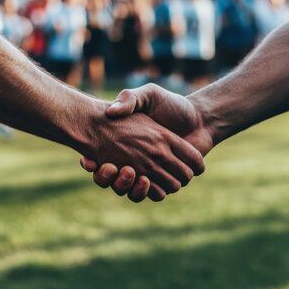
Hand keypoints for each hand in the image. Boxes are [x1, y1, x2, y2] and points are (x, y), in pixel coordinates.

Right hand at [81, 84, 213, 200]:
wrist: (200, 118)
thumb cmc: (173, 104)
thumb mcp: (148, 94)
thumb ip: (130, 99)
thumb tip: (110, 112)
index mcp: (129, 146)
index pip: (101, 161)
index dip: (93, 164)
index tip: (89, 161)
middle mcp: (140, 161)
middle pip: (116, 180)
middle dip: (109, 177)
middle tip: (108, 167)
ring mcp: (153, 172)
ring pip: (133, 190)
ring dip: (126, 185)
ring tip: (127, 170)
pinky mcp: (166, 181)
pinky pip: (153, 194)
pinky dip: (145, 190)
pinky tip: (142, 178)